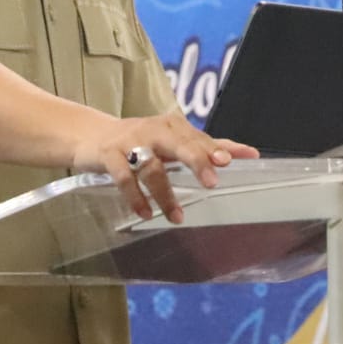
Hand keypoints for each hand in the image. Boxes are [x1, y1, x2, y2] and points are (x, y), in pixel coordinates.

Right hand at [72, 111, 257, 222]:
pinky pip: (124, 177)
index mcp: (172, 126)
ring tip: (177, 217)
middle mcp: (153, 130)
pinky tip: (146, 213)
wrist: (92, 136)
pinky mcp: (109, 155)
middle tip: (210, 183)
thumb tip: (250, 153)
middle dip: (195, 161)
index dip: (214, 148)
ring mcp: (130, 141)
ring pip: (151, 167)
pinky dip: (136, 197)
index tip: (229, 160)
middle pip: (178, 144)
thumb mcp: (173, 140)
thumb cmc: (140, 140)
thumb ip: (208, 147)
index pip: (198, 138)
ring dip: (165, 195)